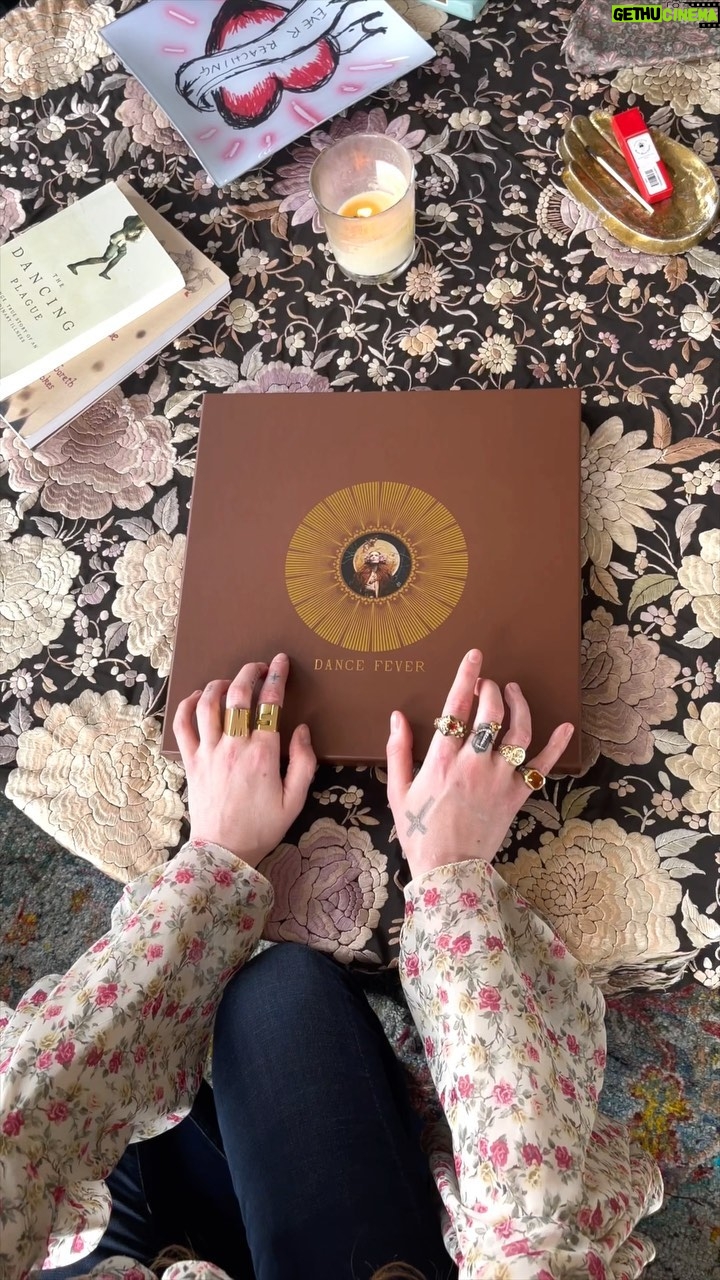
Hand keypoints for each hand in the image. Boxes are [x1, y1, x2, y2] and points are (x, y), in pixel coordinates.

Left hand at [174, 653, 315, 867]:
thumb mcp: (295, 800)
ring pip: (209, 704)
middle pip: (238, 695)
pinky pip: (183, 725)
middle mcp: (234, 746)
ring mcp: (208, 752)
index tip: (280, 662)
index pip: (270, 703)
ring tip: (231, 681)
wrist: (223, 852)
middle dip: (249, 672)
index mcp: (263, 754)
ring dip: (220, 684)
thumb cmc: (262, 828)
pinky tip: (198, 697)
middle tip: (258, 667)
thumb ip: (304, 762)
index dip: (277, 677)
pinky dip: (187, 705)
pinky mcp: (191, 761)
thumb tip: (302, 729)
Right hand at [386, 649, 573, 880]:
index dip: (467, 677)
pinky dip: (556, 745)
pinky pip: (542, 765)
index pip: (457, 707)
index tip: (475, 656)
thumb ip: (398, 751)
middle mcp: (474, 763)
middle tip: (487, 684)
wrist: (449, 869)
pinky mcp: (517, 795)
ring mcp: (499, 778)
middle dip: (491, 689)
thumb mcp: (399, 791)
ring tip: (513, 692)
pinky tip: (565, 727)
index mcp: (442, 759)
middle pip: (491, 712)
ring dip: (519, 705)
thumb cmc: (420, 832)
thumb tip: (397, 717)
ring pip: (518, 730)